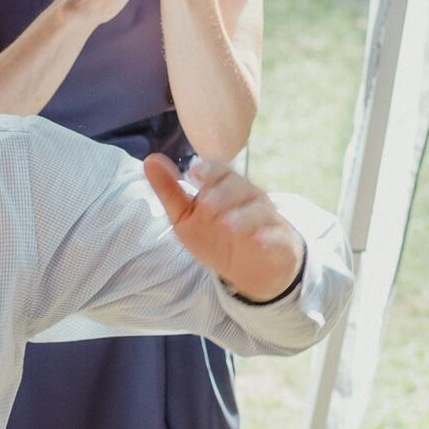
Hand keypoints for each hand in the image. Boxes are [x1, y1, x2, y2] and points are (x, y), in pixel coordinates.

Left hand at [145, 154, 303, 304]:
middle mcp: (247, 197)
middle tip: (206, 206)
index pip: (219, 170)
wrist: (252, 268)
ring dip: (242, 217)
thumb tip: (150, 160)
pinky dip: (268, 238)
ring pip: (257, 211)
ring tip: (227, 226)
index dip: (207, 171)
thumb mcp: (186, 216)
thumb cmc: (217, 236)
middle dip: (221, 194)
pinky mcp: (278, 241)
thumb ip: (170, 191)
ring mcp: (266, 218)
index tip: (192, 176)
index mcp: (225, 187)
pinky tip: (258, 241)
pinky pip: (276, 236)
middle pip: (238, 187)